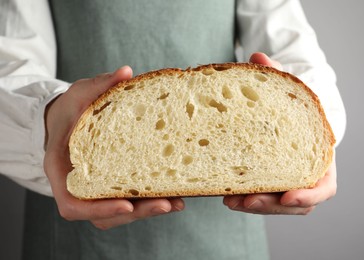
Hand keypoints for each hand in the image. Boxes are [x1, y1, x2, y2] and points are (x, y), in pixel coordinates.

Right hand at [44, 66, 184, 229]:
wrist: (69, 119)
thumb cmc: (70, 110)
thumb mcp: (78, 94)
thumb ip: (99, 85)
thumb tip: (126, 72)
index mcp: (61, 170)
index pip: (74, 204)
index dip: (99, 209)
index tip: (126, 203)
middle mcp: (78, 186)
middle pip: (103, 214)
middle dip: (136, 212)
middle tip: (166, 204)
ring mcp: (96, 189)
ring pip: (119, 212)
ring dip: (147, 210)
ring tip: (176, 201)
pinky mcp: (112, 185)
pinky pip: (128, 200)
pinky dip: (148, 200)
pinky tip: (173, 192)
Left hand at [223, 52, 336, 214]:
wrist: (287, 120)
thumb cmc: (291, 110)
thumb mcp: (285, 94)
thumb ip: (275, 77)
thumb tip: (257, 56)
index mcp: (318, 160)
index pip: (322, 188)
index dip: (308, 195)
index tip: (289, 196)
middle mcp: (304, 177)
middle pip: (293, 204)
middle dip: (270, 205)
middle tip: (247, 202)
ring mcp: (286, 185)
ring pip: (274, 205)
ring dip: (253, 206)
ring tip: (229, 201)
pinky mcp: (269, 186)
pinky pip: (261, 199)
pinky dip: (246, 200)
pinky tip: (225, 196)